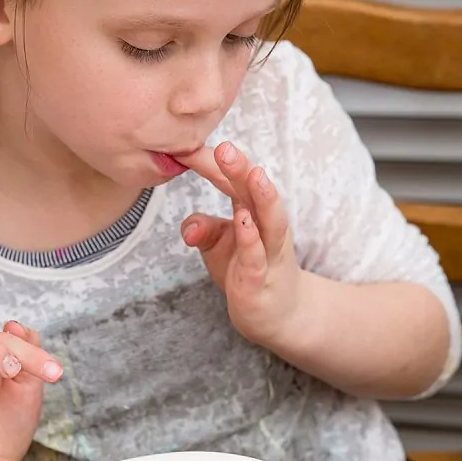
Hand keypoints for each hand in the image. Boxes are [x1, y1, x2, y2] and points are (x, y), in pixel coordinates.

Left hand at [177, 141, 301, 347]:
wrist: (276, 314)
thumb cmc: (246, 269)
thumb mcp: (217, 245)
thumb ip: (201, 227)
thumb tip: (188, 227)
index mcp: (250, 211)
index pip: (230, 182)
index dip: (210, 165)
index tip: (185, 147)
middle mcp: (264, 227)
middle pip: (254, 193)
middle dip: (241, 169)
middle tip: (225, 148)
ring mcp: (268, 253)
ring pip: (270, 221)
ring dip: (262, 197)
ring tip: (253, 174)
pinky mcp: (262, 280)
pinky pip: (258, 258)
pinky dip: (251, 240)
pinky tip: (243, 223)